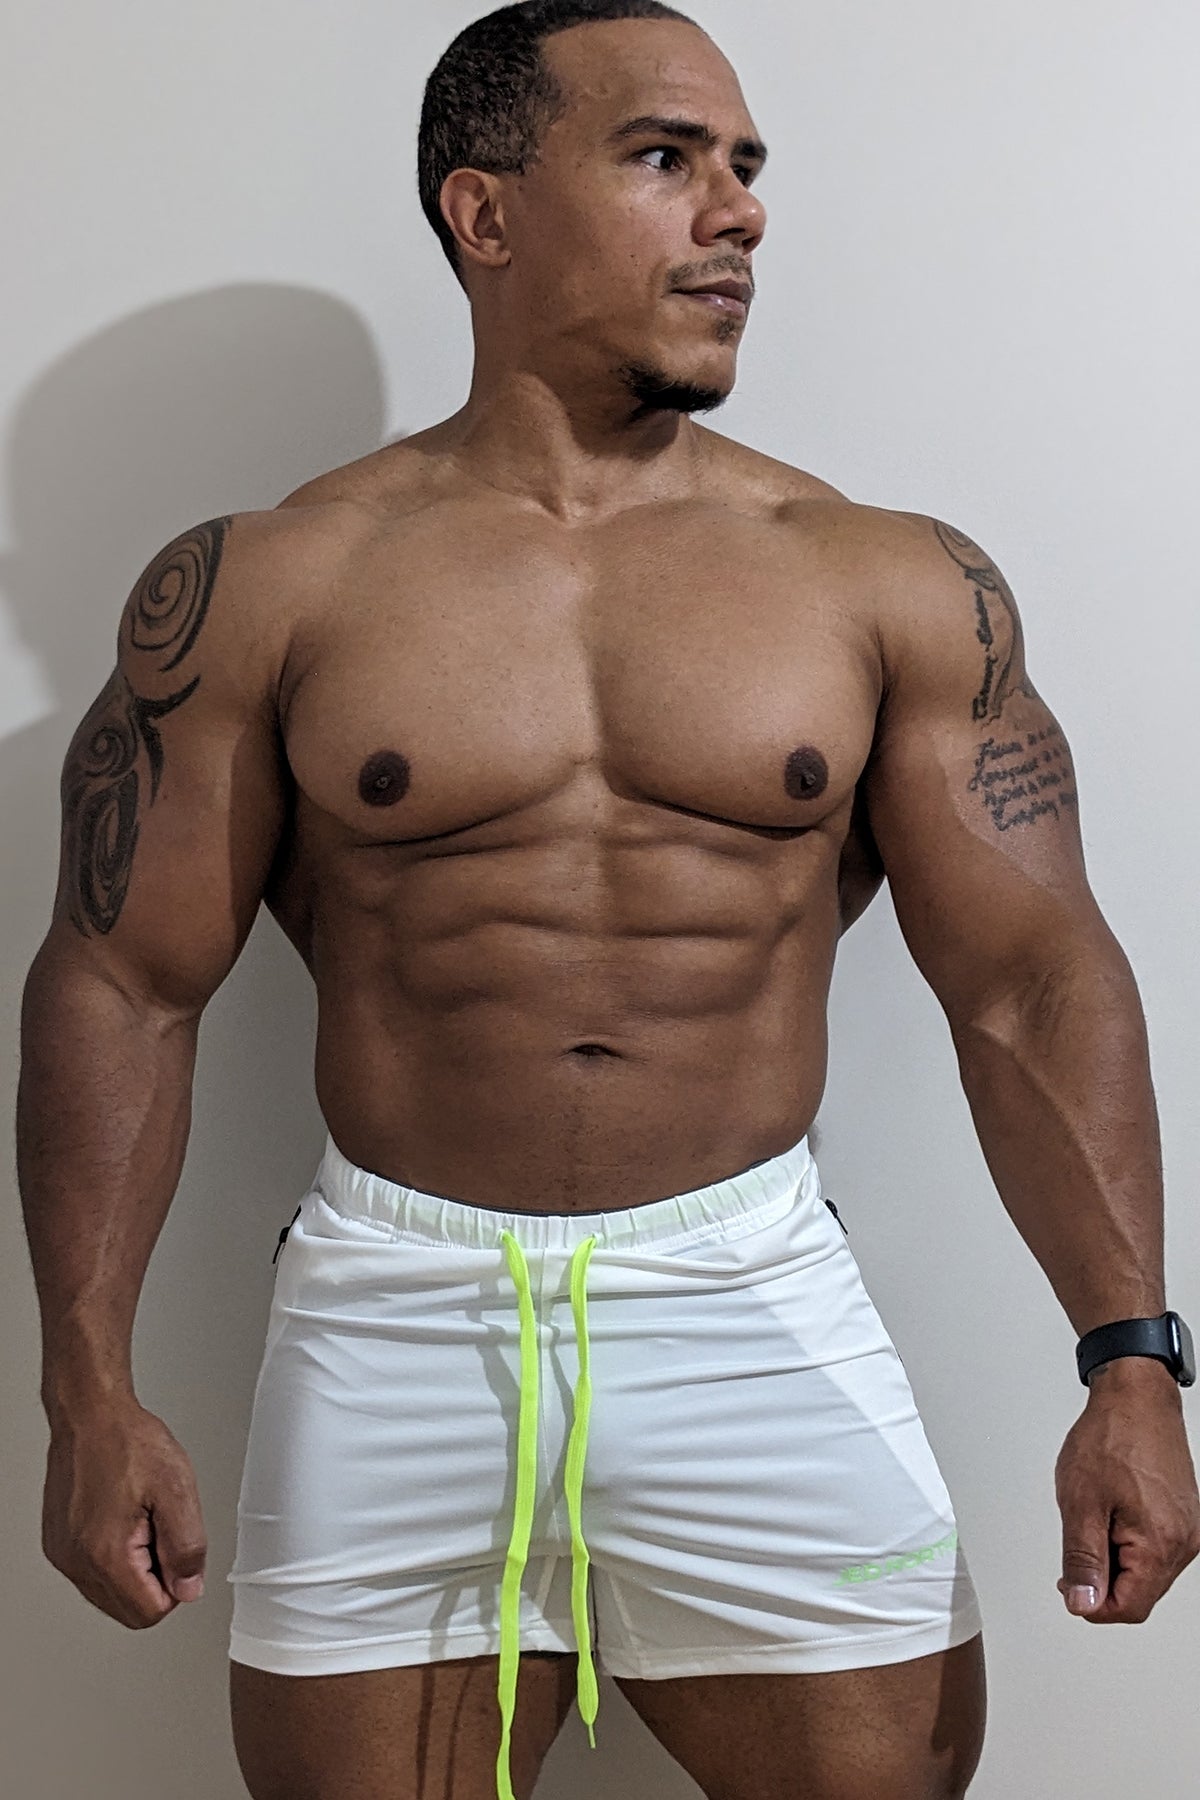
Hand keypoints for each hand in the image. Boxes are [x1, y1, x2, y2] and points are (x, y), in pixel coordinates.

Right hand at [42, 1396, 207, 1628]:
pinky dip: (114, 1556)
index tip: (177, 1550)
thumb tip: (188, 1588)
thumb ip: (187, 1548)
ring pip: (109, 1594)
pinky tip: (122, 1517)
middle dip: (154, 1580)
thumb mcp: (177, 1490)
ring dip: (134, 1568)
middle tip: (160, 1530)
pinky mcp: (58, 1545)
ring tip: (141, 1518)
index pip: (149, 1613)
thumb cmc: (128, 1442)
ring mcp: (63, 1555)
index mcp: (106, 1554)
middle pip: (128, 1610)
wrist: (91, 1416)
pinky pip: (92, 1573)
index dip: (175, 1585)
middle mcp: (76, 1562)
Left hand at [1055, 1360, 1199, 1621]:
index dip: (1093, 1604)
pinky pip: (1152, 1545)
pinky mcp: (1182, 1515)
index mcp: (1161, 1544)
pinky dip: (1125, 1538)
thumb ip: (1082, 1559)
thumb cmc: (1112, 1436)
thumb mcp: (1081, 1503)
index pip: (1130, 1607)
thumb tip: (1083, 1604)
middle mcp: (1184, 1541)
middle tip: (1076, 1541)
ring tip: (1094, 1513)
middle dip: (1102, 1577)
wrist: (1136, 1395)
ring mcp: (1187, 1528)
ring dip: (1113, 1555)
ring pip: (1145, 1570)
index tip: (1069, 1584)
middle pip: (1139, 1592)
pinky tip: (1110, 1509)